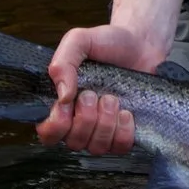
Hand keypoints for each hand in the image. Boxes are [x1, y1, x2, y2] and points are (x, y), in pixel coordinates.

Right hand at [39, 0, 188, 152]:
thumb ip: (63, 62)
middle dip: (86, 118)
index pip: (47, 133)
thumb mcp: (79, 41)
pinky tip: (127, 112)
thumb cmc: (108, 43)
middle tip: (95, 94)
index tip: (70, 102)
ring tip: (113, 99)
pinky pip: (119, 148)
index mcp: (61, 103)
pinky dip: (123, 131)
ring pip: (95, 147)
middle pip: (73, 142)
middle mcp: (78, 121)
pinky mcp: (124, 134)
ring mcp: (102, 130)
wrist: (142, 44)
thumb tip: (62, 96)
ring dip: (106, 123)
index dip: (56, 125)